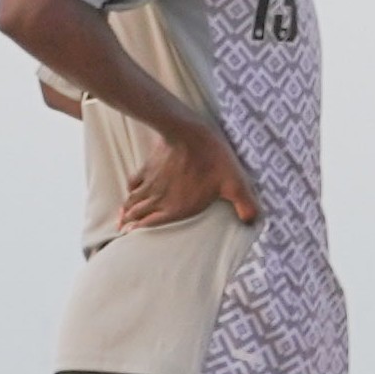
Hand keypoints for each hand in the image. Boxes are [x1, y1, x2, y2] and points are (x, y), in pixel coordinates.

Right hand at [119, 116, 261, 232]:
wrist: (191, 134)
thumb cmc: (214, 161)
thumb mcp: (236, 185)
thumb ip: (245, 206)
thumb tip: (253, 222)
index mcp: (176, 208)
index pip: (149, 226)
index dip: (139, 234)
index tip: (131, 239)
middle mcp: (158, 199)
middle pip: (136, 216)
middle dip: (128, 225)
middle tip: (123, 232)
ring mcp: (151, 184)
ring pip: (131, 202)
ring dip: (125, 212)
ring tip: (121, 220)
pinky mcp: (148, 168)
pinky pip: (132, 184)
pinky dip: (128, 192)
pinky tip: (129, 194)